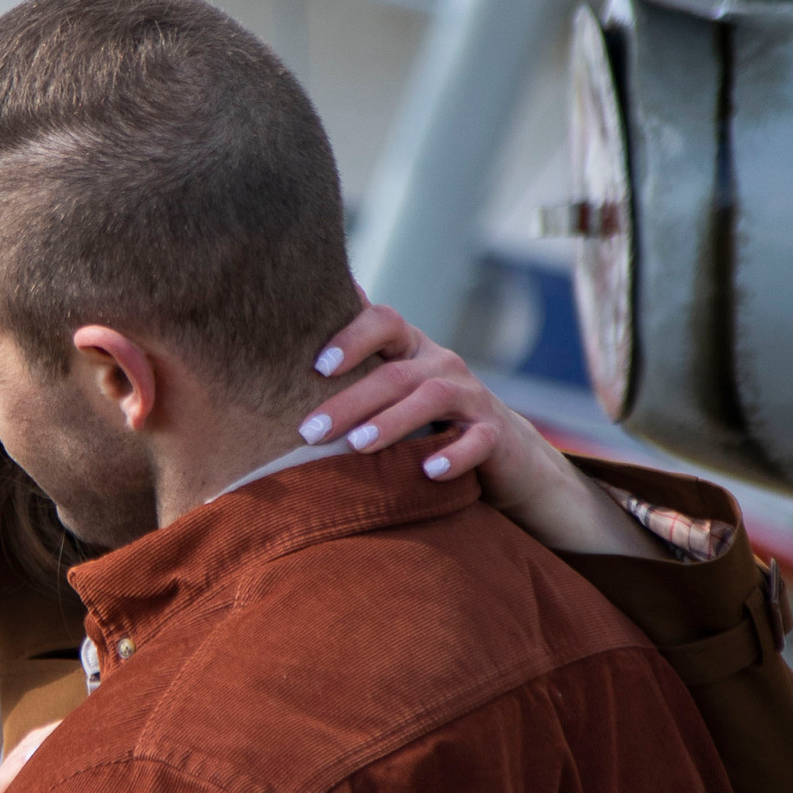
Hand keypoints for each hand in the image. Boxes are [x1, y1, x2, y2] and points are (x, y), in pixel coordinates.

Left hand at [302, 303, 658, 559]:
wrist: (507, 456)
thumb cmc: (430, 422)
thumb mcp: (393, 390)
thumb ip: (353, 368)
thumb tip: (285, 334)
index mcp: (413, 349)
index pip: (384, 321)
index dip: (352, 336)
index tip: (316, 366)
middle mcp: (443, 365)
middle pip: (396, 373)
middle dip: (350, 401)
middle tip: (310, 431)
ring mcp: (473, 397)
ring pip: (433, 398)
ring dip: (392, 422)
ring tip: (357, 446)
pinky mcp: (495, 435)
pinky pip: (477, 441)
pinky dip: (453, 454)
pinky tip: (427, 471)